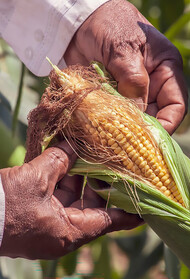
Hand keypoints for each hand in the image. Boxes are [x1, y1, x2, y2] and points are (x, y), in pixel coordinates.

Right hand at [0, 141, 141, 258]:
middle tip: (112, 164)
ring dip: (79, 178)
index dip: (130, 211)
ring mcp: (50, 225)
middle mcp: (63, 232)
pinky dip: (63, 181)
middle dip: (100, 184)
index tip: (146, 204)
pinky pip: (58, 198)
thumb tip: (73, 145)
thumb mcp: (36, 179)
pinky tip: (66, 161)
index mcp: (70, 231)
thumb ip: (59, 161)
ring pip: (74, 199)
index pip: (111, 221)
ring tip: (88, 156)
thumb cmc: (5, 206)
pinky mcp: (38, 216)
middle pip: (93, 207)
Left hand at [64, 0, 187, 134]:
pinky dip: (107, 125)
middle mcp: (151, 85)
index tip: (150, 140)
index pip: (176, 105)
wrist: (79, 23)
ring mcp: (130, 92)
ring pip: (133, 120)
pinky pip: (114, 116)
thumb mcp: (123, 48)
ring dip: (122, 131)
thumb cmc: (108, 25)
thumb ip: (133, 80)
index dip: (167, 125)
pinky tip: (98, 132)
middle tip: (125, 147)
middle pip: (154, 117)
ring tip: (110, 141)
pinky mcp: (111, 97)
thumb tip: (136, 114)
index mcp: (165, 70)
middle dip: (142, 132)